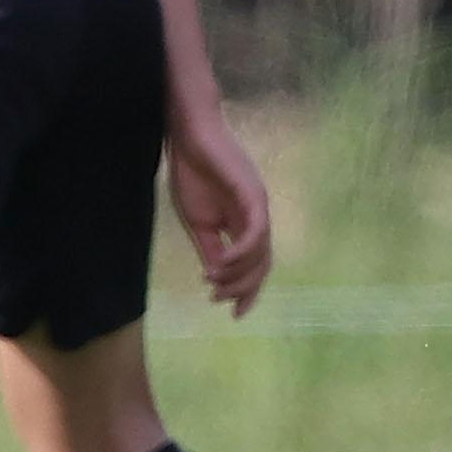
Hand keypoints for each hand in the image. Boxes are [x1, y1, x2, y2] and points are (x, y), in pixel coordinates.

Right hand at [168, 109, 272, 315]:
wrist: (188, 139)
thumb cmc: (191, 173)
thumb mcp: (197, 222)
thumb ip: (210, 248)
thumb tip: (218, 277)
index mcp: (244, 225)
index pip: (254, 265)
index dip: (246, 290)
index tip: (233, 313)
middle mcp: (257, 218)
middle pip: (263, 264)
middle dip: (244, 288)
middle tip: (221, 302)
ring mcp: (258, 207)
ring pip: (261, 252)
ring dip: (239, 273)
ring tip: (215, 282)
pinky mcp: (253, 195)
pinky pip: (256, 231)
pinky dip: (243, 251)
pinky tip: (225, 263)